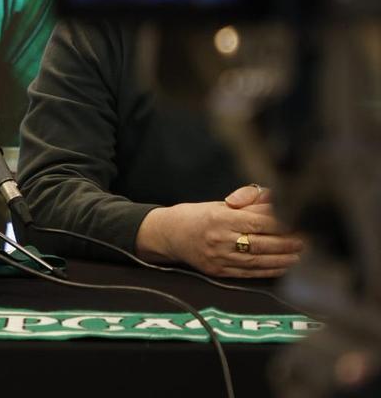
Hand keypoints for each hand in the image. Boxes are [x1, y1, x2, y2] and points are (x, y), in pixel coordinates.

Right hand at [134, 185, 303, 277]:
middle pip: (261, 243)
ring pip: (258, 260)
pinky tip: (284, 267)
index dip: (281, 224)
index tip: (299, 222)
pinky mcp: (218, 272)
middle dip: (288, 243)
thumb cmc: (195, 215)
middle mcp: (219, 239)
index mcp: (219, 217)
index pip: (257, 222)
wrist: (168, 235)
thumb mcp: (217, 204)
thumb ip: (246, 205)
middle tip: (308, 240)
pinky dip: (269, 271)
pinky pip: (249, 273)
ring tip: (301, 255)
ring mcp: (218, 258)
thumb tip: (274, 202)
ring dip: (283, 259)